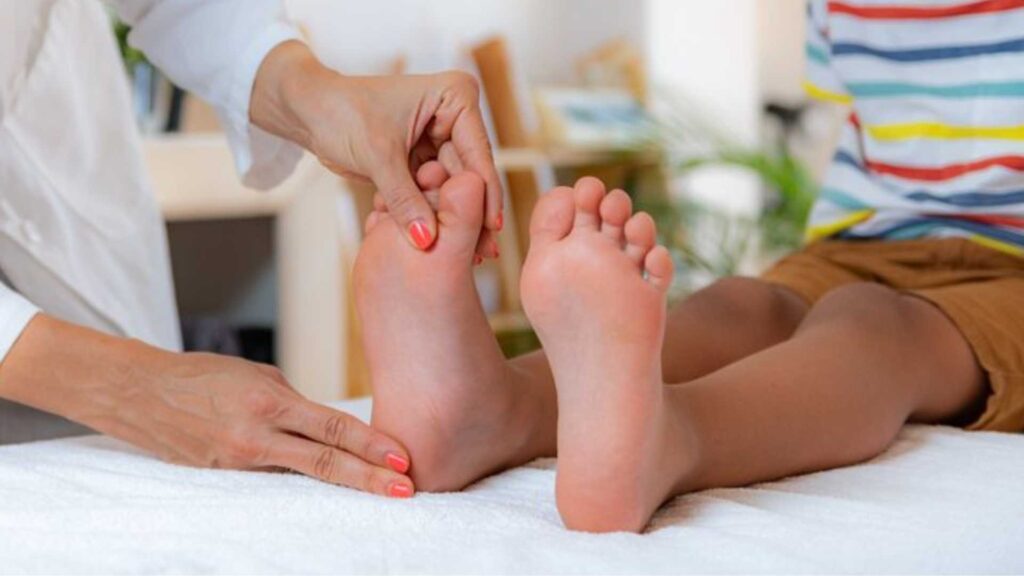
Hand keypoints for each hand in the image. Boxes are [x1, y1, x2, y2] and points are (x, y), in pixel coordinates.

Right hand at [0, 315, 413, 497]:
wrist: (140, 392)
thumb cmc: (205, 376)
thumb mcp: (257, 377)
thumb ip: (293, 403)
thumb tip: (326, 427)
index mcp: (269, 401)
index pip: (332, 427)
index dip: (370, 445)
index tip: (402, 458)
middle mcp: (257, 435)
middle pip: (325, 462)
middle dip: (368, 478)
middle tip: (406, 489)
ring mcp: (238, 462)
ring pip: (301, 478)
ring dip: (341, 486)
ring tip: (378, 494)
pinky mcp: (222, 478)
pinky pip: (271, 482)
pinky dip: (299, 486)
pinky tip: (326, 495)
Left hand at [251, 41, 502, 255]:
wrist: (309, 109)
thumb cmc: (341, 113)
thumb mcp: (378, 156)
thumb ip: (405, 200)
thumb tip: (427, 240)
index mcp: (454, 96)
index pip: (477, 153)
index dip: (484, 193)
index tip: (493, 228)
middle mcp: (454, 115)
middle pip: (472, 174)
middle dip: (474, 213)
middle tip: (486, 253)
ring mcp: (440, 137)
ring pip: (456, 188)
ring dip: (459, 220)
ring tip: (473, 257)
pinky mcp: (424, 158)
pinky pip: (436, 192)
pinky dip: (437, 215)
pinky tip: (447, 244)